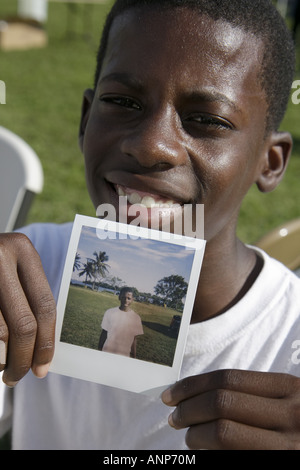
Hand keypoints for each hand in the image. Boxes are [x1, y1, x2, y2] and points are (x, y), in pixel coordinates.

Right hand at [0, 233, 55, 386]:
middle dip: (23, 358)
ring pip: (0, 333)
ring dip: (3, 360)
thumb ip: (26, 298)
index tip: (43, 366)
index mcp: (22, 250)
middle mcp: (0, 256)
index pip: (45, 305)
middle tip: (18, 376)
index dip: (46, 341)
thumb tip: (42, 350)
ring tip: (2, 369)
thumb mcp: (10, 269)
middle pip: (24, 323)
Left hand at [161, 369, 299, 449]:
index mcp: (291, 389)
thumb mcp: (290, 401)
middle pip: (221, 403)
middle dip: (188, 409)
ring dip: (195, 435)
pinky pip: (233, 457)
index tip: (172, 394)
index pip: (228, 380)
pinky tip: (205, 453)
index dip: (193, 386)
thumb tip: (201, 395)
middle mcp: (292, 416)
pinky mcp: (281, 465)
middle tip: (174, 416)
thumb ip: (256, 396)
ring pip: (223, 434)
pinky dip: (211, 454)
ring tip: (190, 437)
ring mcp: (289, 447)